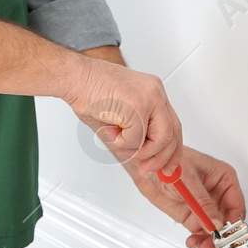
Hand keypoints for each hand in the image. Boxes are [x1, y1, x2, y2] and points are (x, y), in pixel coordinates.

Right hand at [67, 56, 182, 179]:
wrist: (74, 77)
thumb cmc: (89, 93)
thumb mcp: (119, 118)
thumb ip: (135, 137)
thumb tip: (144, 160)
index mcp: (153, 92)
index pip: (173, 125)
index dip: (171, 150)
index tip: (167, 167)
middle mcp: (156, 92)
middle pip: (172, 134)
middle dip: (160, 159)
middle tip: (147, 170)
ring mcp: (150, 98)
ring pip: (160, 139)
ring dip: (139, 151)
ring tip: (120, 145)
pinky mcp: (138, 106)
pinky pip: (137, 139)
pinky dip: (122, 143)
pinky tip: (110, 132)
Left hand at [123, 146, 244, 247]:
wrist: (147, 166)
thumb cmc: (169, 160)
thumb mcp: (188, 180)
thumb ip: (202, 203)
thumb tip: (215, 222)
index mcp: (224, 180)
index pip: (236, 205)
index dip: (233, 222)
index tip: (226, 234)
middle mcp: (218, 195)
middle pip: (227, 221)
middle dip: (221, 236)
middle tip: (213, 246)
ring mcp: (206, 207)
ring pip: (215, 231)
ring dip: (210, 243)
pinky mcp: (193, 216)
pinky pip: (201, 233)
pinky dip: (199, 241)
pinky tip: (193, 243)